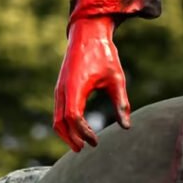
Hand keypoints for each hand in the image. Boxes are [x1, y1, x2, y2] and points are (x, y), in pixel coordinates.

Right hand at [53, 16, 130, 151]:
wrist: (88, 33)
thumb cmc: (104, 54)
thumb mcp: (117, 78)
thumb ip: (121, 103)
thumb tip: (126, 127)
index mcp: (75, 86)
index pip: (74, 118)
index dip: (83, 133)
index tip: (96, 142)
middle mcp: (63, 89)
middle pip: (60, 122)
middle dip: (71, 139)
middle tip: (85, 149)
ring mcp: (59, 88)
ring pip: (56, 118)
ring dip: (66, 134)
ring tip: (80, 145)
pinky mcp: (61, 88)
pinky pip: (58, 111)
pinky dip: (65, 124)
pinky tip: (78, 130)